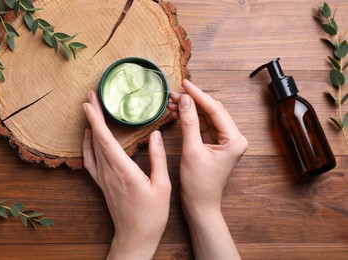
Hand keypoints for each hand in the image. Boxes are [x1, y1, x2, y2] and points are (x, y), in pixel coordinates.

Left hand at [82, 91, 170, 259]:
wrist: (135, 237)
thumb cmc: (151, 215)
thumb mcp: (162, 186)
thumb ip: (158, 158)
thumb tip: (156, 135)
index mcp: (125, 172)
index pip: (106, 141)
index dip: (97, 120)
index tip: (90, 103)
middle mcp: (109, 173)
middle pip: (96, 140)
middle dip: (92, 116)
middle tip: (90, 95)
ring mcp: (103, 179)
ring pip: (91, 148)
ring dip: (89, 127)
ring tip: (89, 109)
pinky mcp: (102, 184)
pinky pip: (90, 161)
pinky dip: (87, 146)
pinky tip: (88, 137)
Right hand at [168, 79, 246, 259]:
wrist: (200, 204)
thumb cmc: (199, 183)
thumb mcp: (192, 150)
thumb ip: (189, 123)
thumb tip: (185, 100)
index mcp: (234, 139)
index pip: (215, 110)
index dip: (198, 95)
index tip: (184, 83)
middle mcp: (233, 138)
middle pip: (212, 111)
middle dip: (193, 101)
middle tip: (175, 93)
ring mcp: (224, 140)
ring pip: (206, 117)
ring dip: (190, 109)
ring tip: (172, 102)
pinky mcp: (215, 144)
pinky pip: (202, 126)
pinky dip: (190, 119)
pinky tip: (178, 113)